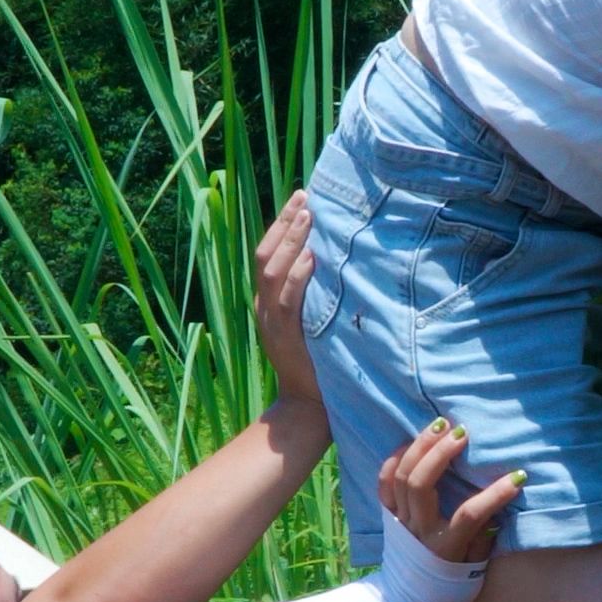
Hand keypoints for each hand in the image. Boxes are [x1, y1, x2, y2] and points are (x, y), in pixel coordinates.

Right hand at [254, 192, 323, 409]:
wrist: (308, 405)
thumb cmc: (320, 362)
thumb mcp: (314, 320)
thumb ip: (316, 293)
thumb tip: (337, 257)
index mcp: (267, 301)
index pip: (267, 253)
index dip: (282, 224)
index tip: (302, 198)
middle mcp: (264, 308)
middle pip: (265, 255)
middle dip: (285, 223)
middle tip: (306, 196)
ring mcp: (272, 322)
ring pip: (273, 272)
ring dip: (292, 241)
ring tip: (310, 216)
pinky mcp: (286, 337)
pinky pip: (289, 300)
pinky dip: (299, 276)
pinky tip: (314, 257)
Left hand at [378, 420, 522, 563]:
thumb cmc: (450, 587)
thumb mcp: (475, 569)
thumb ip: (486, 538)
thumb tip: (502, 507)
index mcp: (446, 546)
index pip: (471, 514)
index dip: (496, 494)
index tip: (518, 475)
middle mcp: (419, 531)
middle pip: (422, 484)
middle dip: (441, 454)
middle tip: (462, 433)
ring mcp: (401, 522)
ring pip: (402, 477)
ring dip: (419, 447)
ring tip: (439, 425)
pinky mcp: (389, 517)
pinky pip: (384, 485)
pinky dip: (393, 462)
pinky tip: (409, 443)